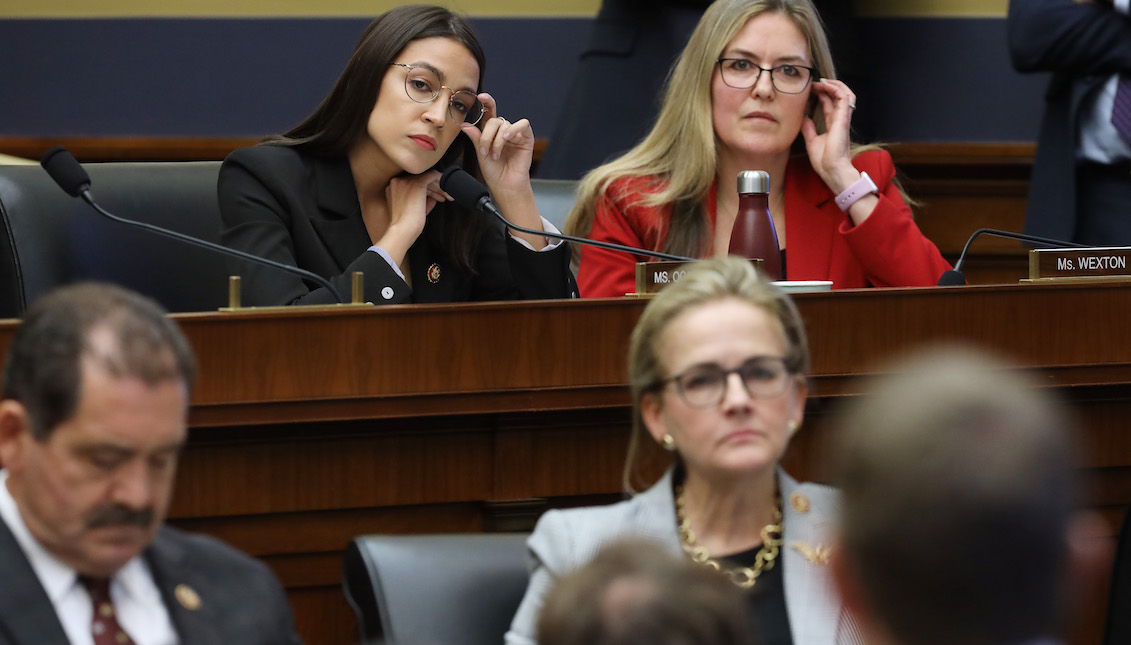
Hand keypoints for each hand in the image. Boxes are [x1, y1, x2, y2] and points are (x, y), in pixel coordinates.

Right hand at [382, 169, 448, 247]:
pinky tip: (447, 190)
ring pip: (428, 178)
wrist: (403, 229)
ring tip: (448, 197)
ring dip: (440, 188)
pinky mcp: (417, 183)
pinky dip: (442, 182)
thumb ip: (421, 200)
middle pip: (421, 180)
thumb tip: (432, 197)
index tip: (437, 198)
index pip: (414, 183)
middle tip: (444, 197)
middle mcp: (398, 181)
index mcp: (395, 187)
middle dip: (435, 189)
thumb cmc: (407, 224)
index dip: (427, 190)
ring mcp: (407, 181)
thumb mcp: (413, 208)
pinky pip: (433, 175)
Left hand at [460, 93, 534, 194]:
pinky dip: (513, 129)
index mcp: (492, 132)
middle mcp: (504, 131)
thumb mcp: (481, 153)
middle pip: (494, 120)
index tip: (480, 97)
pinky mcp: (526, 138)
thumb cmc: (494, 172)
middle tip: (485, 151)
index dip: (486, 103)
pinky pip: (523, 125)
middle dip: (487, 135)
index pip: (489, 113)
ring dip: (497, 140)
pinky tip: (507, 138)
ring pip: (505, 124)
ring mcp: (515, 134)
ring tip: (495, 154)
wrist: (505, 186)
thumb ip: (476, 138)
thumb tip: (465, 125)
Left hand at [801, 78, 859, 193]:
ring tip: (822, 81)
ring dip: (834, 84)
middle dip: (828, 86)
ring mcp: (843, 118)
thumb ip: (808, 129)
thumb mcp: (811, 141)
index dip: (821, 94)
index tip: (810, 89)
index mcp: (833, 124)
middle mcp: (839, 119)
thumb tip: (803, 119)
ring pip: (845, 93)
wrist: (832, 170)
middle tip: (815, 82)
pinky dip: (836, 89)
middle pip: (838, 96)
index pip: (829, 103)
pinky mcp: (844, 119)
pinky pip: (844, 97)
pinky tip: (825, 85)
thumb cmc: (824, 161)